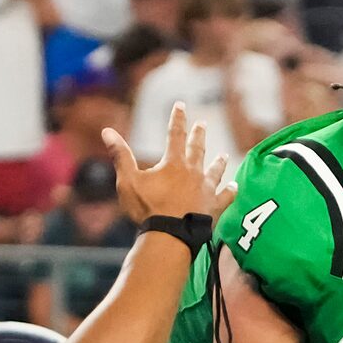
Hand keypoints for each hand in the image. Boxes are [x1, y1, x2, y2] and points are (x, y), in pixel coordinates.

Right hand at [105, 103, 234, 227]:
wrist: (170, 237)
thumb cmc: (147, 210)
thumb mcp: (128, 181)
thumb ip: (121, 155)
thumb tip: (107, 131)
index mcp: (173, 163)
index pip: (176, 134)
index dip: (178, 118)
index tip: (181, 106)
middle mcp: (193, 173)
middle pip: (197, 149)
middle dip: (199, 135)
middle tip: (203, 124)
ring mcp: (206, 190)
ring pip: (215, 171)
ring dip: (218, 162)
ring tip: (223, 155)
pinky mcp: (214, 208)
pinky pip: (225, 197)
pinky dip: (230, 191)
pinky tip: (235, 187)